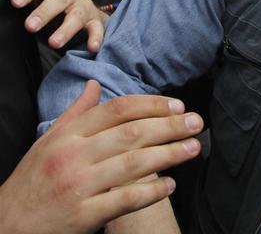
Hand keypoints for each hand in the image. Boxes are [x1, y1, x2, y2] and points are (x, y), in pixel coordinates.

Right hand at [0, 80, 202, 233]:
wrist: (7, 225)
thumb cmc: (34, 180)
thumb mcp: (48, 142)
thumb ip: (76, 113)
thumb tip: (95, 85)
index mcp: (68, 135)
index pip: (117, 110)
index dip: (152, 105)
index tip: (178, 105)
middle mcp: (74, 156)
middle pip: (132, 133)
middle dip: (170, 126)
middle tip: (197, 123)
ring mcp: (79, 186)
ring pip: (133, 163)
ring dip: (170, 154)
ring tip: (193, 148)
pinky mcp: (83, 215)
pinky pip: (125, 199)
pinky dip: (151, 191)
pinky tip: (170, 185)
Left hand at [11, 0, 107, 51]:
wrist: (87, 9)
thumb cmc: (58, 3)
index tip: (16, 2)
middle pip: (59, 0)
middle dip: (44, 13)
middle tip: (30, 26)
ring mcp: (84, 7)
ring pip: (77, 16)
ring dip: (66, 29)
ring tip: (54, 43)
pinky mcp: (96, 20)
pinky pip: (97, 29)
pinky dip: (96, 37)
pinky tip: (92, 47)